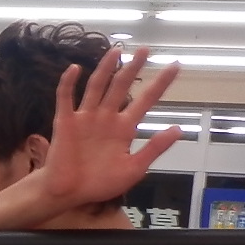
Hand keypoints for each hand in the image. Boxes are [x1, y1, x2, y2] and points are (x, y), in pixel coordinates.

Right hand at [39, 48, 182, 211]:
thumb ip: (154, 148)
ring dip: (105, 68)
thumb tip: (178, 129)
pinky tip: (75, 69)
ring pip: (97, 86)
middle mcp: (106, 117)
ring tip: (116, 51)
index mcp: (124, 128)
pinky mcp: (65, 121)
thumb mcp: (134, 169)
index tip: (175, 66)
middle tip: (144, 50)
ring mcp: (85, 117)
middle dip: (132, 68)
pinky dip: (69, 83)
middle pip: (121, 86)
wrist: (69, 194)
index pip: (146, 100)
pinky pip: (66, 98)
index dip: (160, 83)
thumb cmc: (100, 183)